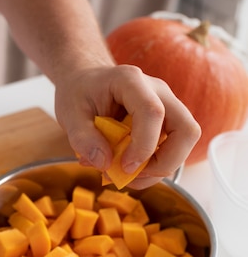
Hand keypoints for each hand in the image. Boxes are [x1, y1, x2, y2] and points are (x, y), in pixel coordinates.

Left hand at [54, 64, 200, 188]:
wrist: (86, 82)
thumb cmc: (79, 94)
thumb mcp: (69, 114)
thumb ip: (82, 138)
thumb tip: (105, 164)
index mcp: (131, 81)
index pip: (153, 112)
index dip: (144, 146)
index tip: (124, 167)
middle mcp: (158, 91)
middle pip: (186, 129)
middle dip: (165, 162)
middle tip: (132, 174)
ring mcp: (167, 106)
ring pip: (185, 142)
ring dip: (160, 168)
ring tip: (125, 175)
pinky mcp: (167, 123)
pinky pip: (174, 149)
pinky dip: (155, 167)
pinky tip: (130, 169)